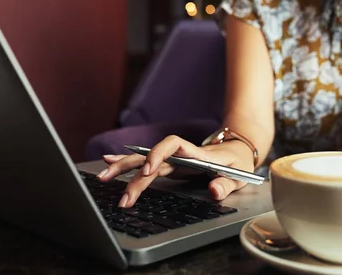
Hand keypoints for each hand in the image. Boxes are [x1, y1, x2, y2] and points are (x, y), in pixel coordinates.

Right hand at [96, 135, 254, 207]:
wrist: (237, 150)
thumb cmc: (237, 163)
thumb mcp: (239, 175)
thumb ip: (226, 184)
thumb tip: (213, 191)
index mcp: (195, 153)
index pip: (173, 145)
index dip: (158, 154)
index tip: (149, 170)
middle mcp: (180, 155)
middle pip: (151, 157)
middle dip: (133, 172)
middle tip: (122, 196)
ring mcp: (173, 160)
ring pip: (143, 161)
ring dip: (123, 168)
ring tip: (102, 176)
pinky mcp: (170, 166)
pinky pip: (146, 164)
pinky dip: (128, 163)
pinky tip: (109, 162)